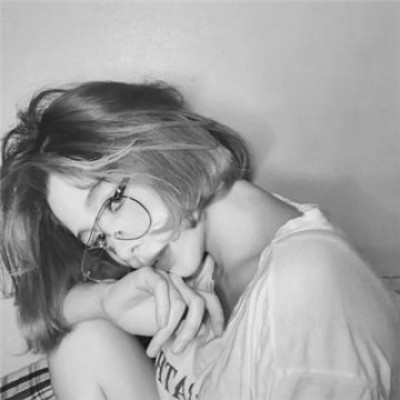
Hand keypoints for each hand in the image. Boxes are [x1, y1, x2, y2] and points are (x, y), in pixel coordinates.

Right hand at [99, 267, 223, 356]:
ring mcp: (166, 277)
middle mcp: (179, 283)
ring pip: (180, 303)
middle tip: (179, 349)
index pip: (210, 300)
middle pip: (199, 303)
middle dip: (191, 329)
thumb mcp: (166, 327)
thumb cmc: (140, 317)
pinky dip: (162, 310)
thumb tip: (202, 334)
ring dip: (168, 329)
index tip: (217, 335)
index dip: (218, 315)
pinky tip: (157, 324)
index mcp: (186, 294)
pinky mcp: (150, 274)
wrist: (111, 309)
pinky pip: (163, 289)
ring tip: (157, 346)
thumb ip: (182, 326)